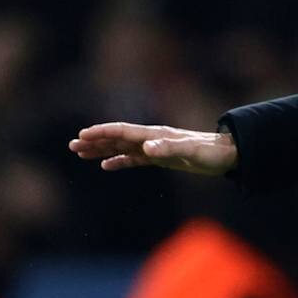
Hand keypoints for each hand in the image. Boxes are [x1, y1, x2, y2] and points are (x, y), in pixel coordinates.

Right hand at [69, 122, 237, 175]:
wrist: (226, 155)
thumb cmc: (210, 153)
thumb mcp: (190, 152)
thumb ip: (168, 149)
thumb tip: (146, 149)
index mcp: (154, 135)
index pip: (122, 131)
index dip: (102, 132)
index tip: (82, 135)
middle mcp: (151, 138)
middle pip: (116, 137)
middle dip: (94, 141)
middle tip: (72, 145)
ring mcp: (154, 148)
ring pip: (121, 147)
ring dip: (101, 150)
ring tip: (80, 153)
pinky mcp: (159, 158)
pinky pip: (133, 159)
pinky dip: (118, 161)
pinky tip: (105, 166)